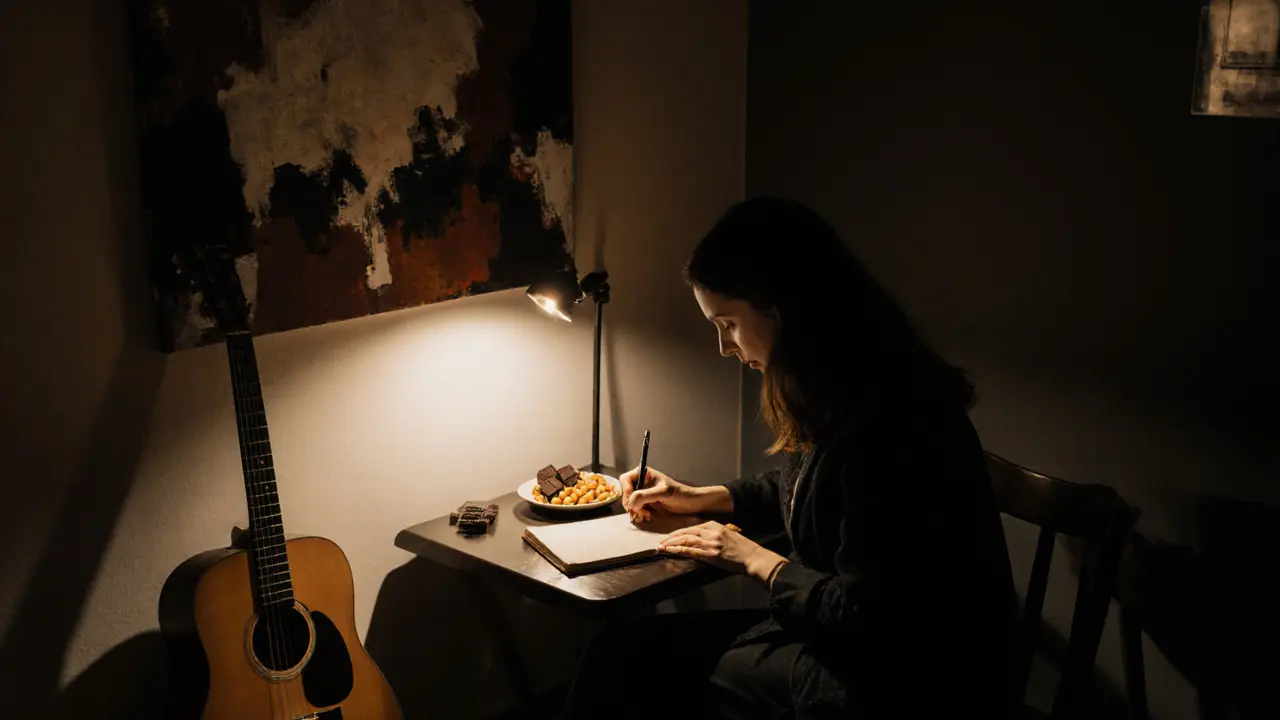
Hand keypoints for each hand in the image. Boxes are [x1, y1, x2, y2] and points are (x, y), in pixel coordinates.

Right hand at [620, 466, 705, 519]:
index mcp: (643, 473)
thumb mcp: (662, 493)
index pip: (625, 480)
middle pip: (626, 492)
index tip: (633, 501)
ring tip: (646, 515)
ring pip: (629, 501)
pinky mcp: (645, 501)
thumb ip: (645, 496)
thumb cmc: (678, 493)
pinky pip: (634, 507)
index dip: (626, 491)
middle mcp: (641, 481)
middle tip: (639, 512)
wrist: (688, 503)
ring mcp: (642, 492)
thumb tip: (630, 503)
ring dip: (635, 510)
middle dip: (631, 503)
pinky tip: (647, 516)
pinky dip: (638, 513)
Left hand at [658, 521, 785, 579]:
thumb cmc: (741, 548)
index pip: (692, 527)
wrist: (752, 557)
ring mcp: (711, 543)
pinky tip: (671, 551)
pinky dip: (679, 550)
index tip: (669, 536)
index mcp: (715, 525)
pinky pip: (691, 551)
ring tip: (661, 547)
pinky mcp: (712, 554)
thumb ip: (713, 534)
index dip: (678, 532)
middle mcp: (712, 531)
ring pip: (686, 540)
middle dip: (671, 537)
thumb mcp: (726, 535)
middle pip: (686, 531)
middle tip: (661, 541)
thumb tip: (698, 539)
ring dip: (672, 543)